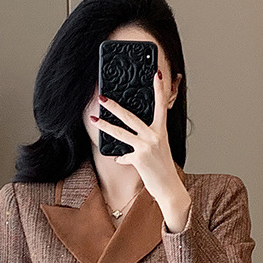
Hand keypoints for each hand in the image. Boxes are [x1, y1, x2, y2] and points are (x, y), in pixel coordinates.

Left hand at [89, 69, 191, 231]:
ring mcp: (146, 147)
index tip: (156, 74)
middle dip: (114, 106)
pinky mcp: (139, 158)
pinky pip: (123, 155)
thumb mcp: (158, 149)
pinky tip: (118, 158)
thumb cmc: (162, 167)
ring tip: (94, 119)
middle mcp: (155, 136)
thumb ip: (143, 142)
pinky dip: (120, 157)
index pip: (161, 105)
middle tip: (103, 97)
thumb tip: (123, 149)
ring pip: (121, 132)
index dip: (159, 89)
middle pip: (131, 117)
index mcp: (161, 131)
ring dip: (105, 126)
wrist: (169, 187)